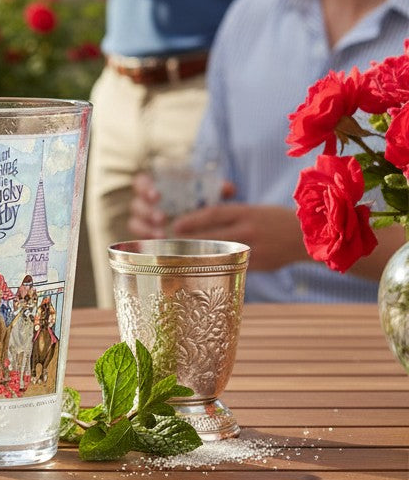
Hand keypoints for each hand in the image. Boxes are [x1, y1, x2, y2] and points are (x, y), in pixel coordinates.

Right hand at [128, 170, 237, 238]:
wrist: (197, 223)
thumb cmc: (194, 203)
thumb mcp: (203, 194)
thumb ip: (212, 189)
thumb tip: (229, 188)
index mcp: (153, 188)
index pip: (140, 183)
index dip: (144, 188)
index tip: (158, 196)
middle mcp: (145, 205)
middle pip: (136, 206)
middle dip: (147, 211)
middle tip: (162, 218)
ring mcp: (144, 222)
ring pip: (135, 224)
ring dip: (145, 229)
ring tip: (161, 236)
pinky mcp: (147, 238)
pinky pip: (141, 241)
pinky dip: (148, 244)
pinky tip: (160, 249)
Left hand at [169, 203, 305, 269]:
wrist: (308, 237)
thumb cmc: (277, 220)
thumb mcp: (254, 211)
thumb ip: (231, 217)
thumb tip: (201, 223)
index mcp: (247, 212)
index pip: (214, 214)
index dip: (192, 220)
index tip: (175, 225)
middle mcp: (249, 229)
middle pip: (212, 236)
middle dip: (190, 240)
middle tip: (171, 244)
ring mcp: (255, 248)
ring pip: (220, 254)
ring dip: (200, 256)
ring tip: (182, 257)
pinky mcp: (259, 265)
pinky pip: (233, 266)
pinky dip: (218, 266)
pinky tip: (205, 269)